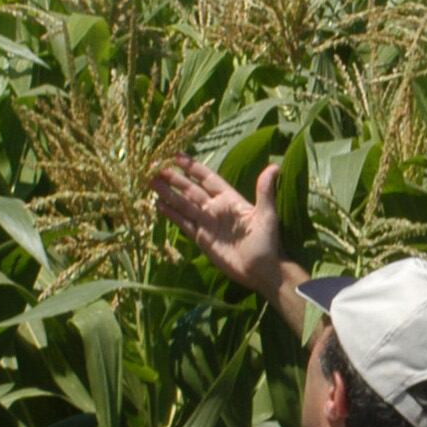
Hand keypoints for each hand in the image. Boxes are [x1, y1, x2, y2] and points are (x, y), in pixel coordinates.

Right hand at [149, 154, 305, 316]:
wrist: (261, 271)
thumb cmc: (267, 242)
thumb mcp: (267, 215)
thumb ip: (265, 191)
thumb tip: (275, 167)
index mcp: (230, 199)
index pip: (208, 179)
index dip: (193, 167)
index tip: (176, 156)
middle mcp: (215, 208)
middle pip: (191, 190)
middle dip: (174, 179)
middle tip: (155, 167)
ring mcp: (207, 223)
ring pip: (184, 204)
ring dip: (168, 194)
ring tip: (151, 182)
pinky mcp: (201, 239)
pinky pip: (184, 223)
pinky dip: (171, 214)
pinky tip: (159, 205)